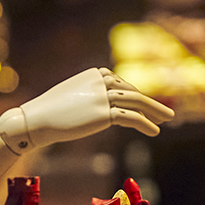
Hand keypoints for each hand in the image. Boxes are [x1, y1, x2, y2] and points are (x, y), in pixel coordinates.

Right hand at [0, 68, 175, 153]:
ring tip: (167, 119)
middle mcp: (101, 81)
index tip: (144, 105)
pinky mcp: (104, 113)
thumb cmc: (50, 110)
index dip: (135, 95)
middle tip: (166, 112)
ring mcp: (103, 96)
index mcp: (95, 73)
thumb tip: (101, 106)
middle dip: (151, 102)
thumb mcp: (73, 96)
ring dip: (155, 110)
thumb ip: (90, 95)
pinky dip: (145, 124)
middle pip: (132, 91)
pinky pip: (132, 117)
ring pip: (136, 101)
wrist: (37, 119)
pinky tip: (154, 131)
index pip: (121, 83)